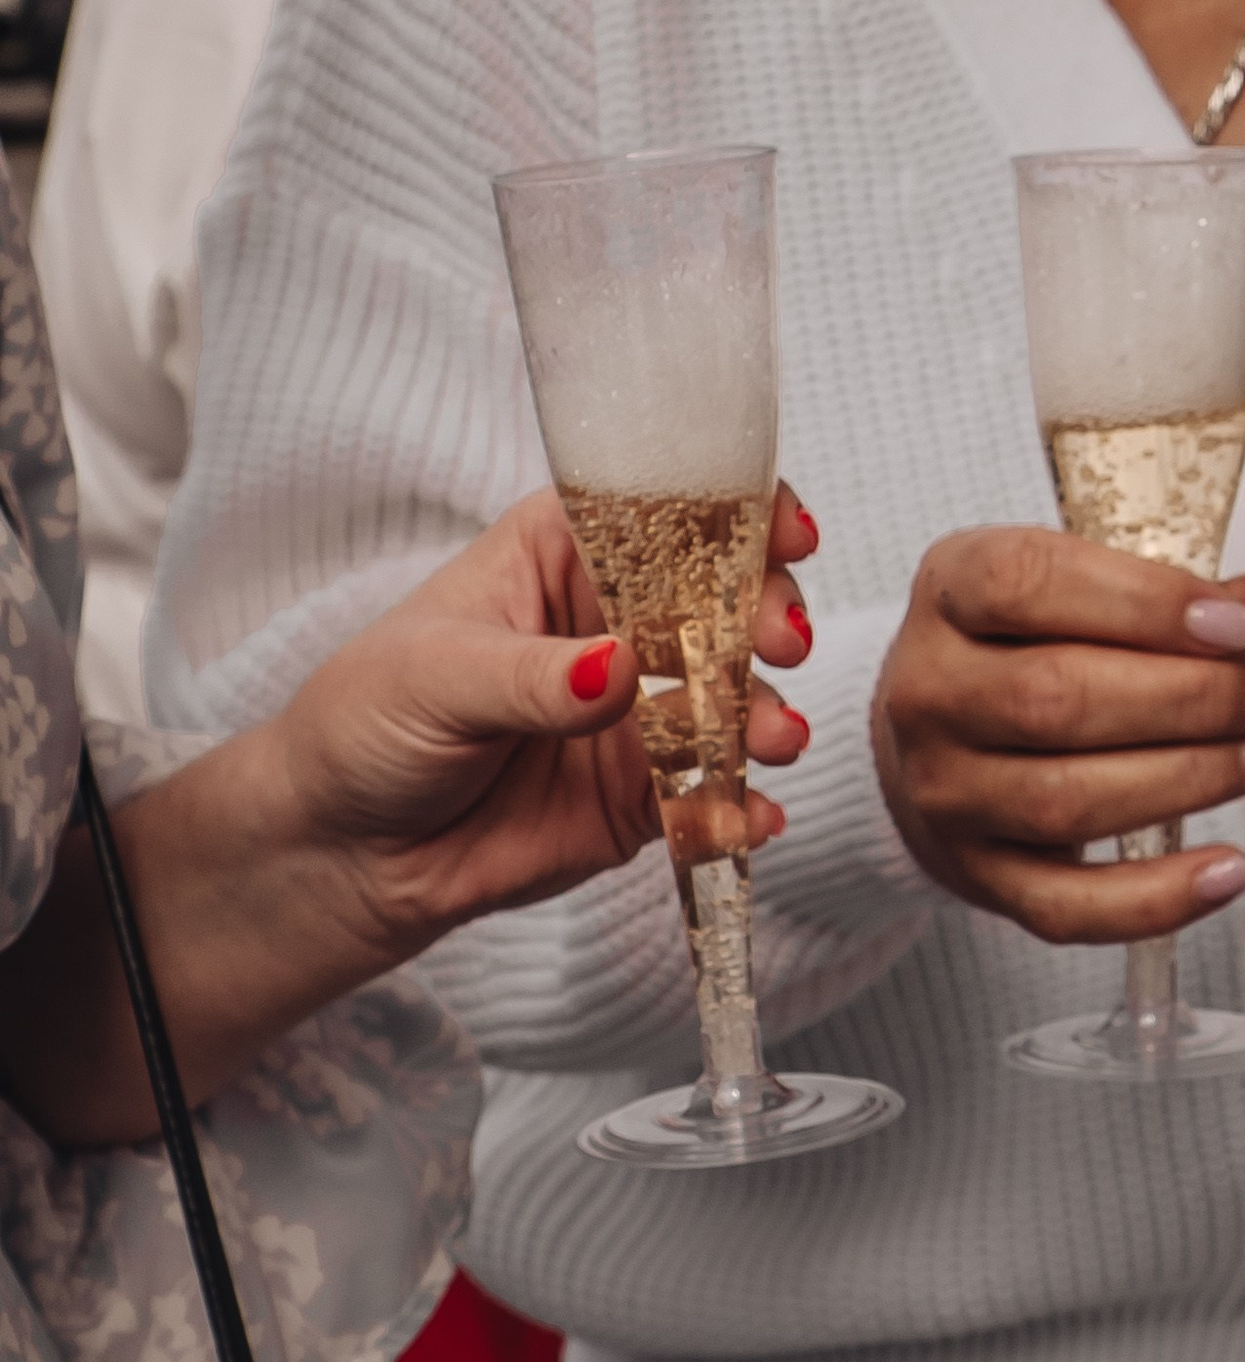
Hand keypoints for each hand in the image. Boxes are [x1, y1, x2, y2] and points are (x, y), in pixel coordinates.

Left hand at [264, 481, 819, 959]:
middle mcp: (615, 624)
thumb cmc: (365, 726)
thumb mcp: (435, 679)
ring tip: (774, 739)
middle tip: (780, 642)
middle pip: (722, 596)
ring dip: (767, 713)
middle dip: (768, 613)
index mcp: (561, 555)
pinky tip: (754, 815)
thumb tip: (618, 668)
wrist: (340, 854)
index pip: (663, 508)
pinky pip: (715, 793)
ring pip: (733, 696)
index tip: (787, 532)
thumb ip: (531, 677)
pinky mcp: (647, 793)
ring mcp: (638, 710)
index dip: (737, 508)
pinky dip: (744, 804)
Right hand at [871, 526, 1244, 941]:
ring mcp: (946, 794)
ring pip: (1066, 801)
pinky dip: (1155, 898)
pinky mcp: (978, 877)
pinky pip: (1065, 907)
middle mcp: (929, 694)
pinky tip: (1228, 870)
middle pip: (1055, 699)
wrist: (933, 739)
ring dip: (1190, 780)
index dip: (1143, 603)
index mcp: (948, 595)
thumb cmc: (1019, 648)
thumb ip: (1155, 591)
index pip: (1028, 585)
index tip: (1239, 624)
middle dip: (1190, 699)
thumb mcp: (1068, 585)